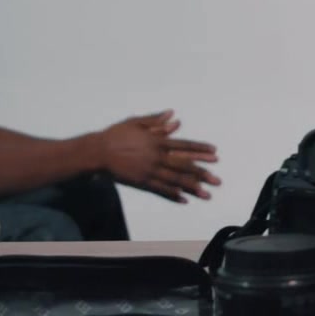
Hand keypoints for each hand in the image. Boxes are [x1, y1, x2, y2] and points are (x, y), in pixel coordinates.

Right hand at [97, 111, 220, 202]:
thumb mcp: (136, 123)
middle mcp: (156, 156)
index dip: (201, 149)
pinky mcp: (141, 181)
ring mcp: (149, 170)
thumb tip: (173, 116)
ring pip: (175, 179)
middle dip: (203, 172)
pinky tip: (184, 199)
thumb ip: (156, 121)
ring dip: (192, 187)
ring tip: (207, 194)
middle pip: (184, 165)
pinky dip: (173, 194)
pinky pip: (160, 189)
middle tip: (217, 180)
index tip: (215, 153)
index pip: (184, 145)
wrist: (97, 151)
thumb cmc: (116, 135)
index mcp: (157, 141)